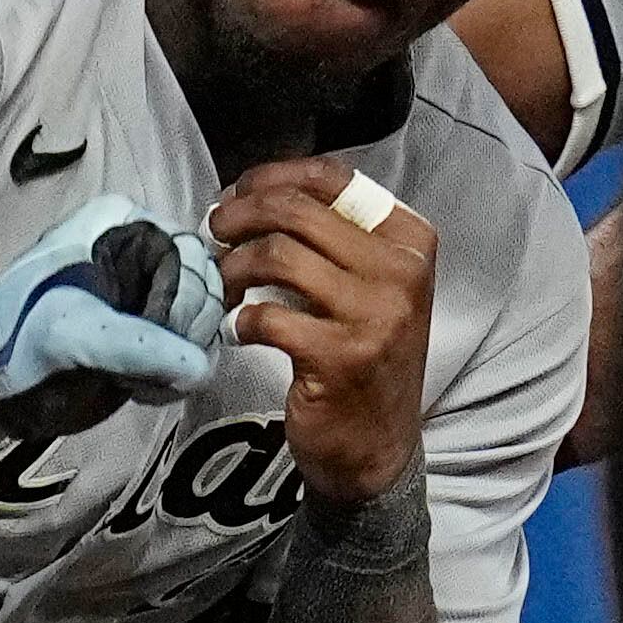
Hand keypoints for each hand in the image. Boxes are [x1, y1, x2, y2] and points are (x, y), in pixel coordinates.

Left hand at [0, 196, 223, 456]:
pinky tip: (141, 387)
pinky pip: (195, 344)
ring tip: (134, 375)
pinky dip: (178, 373)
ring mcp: (147, 287)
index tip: (153, 328)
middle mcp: (137, 248)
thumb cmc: (15, 345)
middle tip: (141, 359)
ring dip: (181, 356)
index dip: (179, 296)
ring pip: (204, 316)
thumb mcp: (67, 335)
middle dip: (182, 329)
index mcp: (116, 224)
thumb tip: (194, 366)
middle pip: (203, 283)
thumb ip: (133, 345)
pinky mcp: (150, 327)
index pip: (186, 250)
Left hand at [208, 159, 433, 506]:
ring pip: (276, 256)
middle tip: (213, 233)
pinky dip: (238, 320)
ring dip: (232, 267)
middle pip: (295, 211)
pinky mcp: (343, 356)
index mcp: (409, 240)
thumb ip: (328, 237)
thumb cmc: (361, 354)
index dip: (270, 178)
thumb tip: (248, 196)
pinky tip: (238, 330)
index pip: (333, 179)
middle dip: (238, 217)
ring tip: (223, 286)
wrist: (378, 444)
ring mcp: (377, 315)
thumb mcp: (366, 285)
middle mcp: (402, 271)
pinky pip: (267, 316)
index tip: (236, 193)